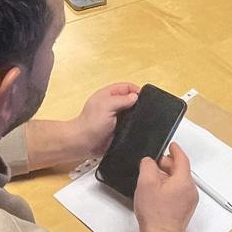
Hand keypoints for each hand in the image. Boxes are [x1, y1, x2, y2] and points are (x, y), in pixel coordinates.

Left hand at [24, 83, 138, 170]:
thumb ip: (121, 100)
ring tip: (146, 120)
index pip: (126, 87)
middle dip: (139, 103)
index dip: (136, 90)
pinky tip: (141, 130)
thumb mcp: (106, 106)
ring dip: (138, 116)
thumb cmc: (91, 123)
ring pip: (132, 113)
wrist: (83, 144)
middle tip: (148, 110)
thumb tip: (136, 96)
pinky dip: (136, 127)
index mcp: (108, 95)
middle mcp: (113, 105)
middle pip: (130, 100)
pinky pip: (130, 126)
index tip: (145, 98)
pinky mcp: (119, 130)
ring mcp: (116, 118)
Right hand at [134, 143, 198, 231]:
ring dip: (167, 178)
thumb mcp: (146, 184)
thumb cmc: (155, 214)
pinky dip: (169, 188)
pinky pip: (178, 192)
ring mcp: (189, 201)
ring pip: (179, 182)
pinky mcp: (185, 209)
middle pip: (180, 170)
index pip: (182, 159)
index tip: (172, 145)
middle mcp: (190, 190)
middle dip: (167, 165)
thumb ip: (148, 166)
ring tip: (152, 182)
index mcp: (184, 181)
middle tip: (153, 165)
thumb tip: (149, 161)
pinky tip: (156, 194)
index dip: (175, 150)